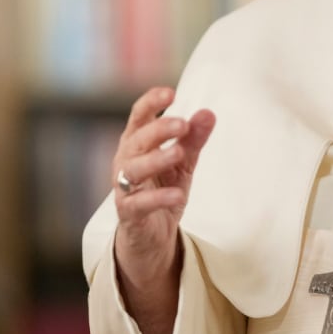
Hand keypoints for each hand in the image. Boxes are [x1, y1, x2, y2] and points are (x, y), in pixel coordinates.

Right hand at [110, 87, 214, 333]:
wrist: (151, 241)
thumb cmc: (162, 193)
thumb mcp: (182, 165)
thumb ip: (193, 140)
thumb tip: (208, 113)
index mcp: (136, 146)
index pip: (137, 118)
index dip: (150, 104)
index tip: (170, 93)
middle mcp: (125, 163)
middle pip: (135, 141)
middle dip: (157, 130)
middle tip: (182, 124)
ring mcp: (124, 189)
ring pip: (131, 170)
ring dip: (155, 159)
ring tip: (178, 153)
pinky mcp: (129, 215)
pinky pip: (138, 204)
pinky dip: (158, 198)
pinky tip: (179, 194)